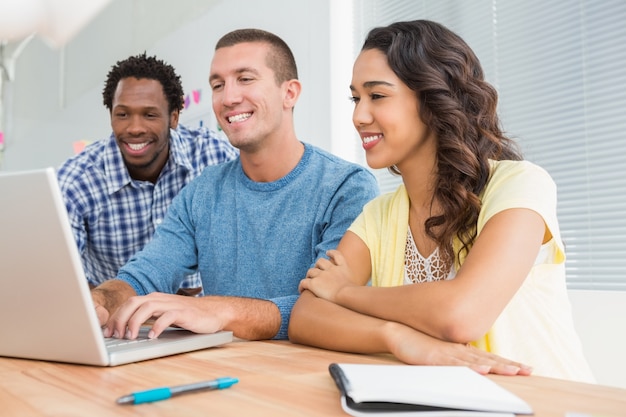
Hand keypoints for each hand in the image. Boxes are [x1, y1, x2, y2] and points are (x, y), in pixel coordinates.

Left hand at [102, 292, 224, 339]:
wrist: (213, 312)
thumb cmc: (187, 316)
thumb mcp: (163, 315)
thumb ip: (148, 318)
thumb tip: (125, 330)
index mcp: (153, 299)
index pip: (128, 304)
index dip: (116, 317)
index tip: (108, 333)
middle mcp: (160, 299)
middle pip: (133, 303)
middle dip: (120, 319)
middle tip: (115, 336)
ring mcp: (172, 304)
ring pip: (147, 307)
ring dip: (135, 322)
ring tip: (131, 337)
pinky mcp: (184, 312)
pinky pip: (167, 316)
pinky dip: (157, 326)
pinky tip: (153, 336)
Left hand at [298, 250, 354, 301]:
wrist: (347, 294)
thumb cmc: (354, 294)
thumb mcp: (358, 286)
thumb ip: (355, 286)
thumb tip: (357, 293)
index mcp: (343, 268)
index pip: (337, 255)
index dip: (331, 253)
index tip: (328, 253)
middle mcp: (331, 269)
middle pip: (321, 262)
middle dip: (317, 266)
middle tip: (316, 272)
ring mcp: (322, 275)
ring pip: (311, 271)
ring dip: (309, 275)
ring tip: (309, 280)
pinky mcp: (314, 283)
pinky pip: (304, 282)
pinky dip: (302, 286)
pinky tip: (301, 290)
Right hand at [385, 322, 531, 375]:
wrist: (399, 333)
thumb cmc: (420, 343)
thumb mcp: (443, 353)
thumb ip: (458, 357)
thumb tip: (473, 362)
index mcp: (462, 351)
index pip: (490, 358)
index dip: (508, 363)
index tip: (526, 368)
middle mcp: (459, 351)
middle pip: (489, 360)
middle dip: (509, 366)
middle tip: (529, 370)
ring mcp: (449, 354)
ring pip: (477, 362)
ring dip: (496, 367)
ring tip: (514, 371)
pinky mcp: (436, 359)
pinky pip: (456, 365)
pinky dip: (470, 368)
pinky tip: (482, 370)